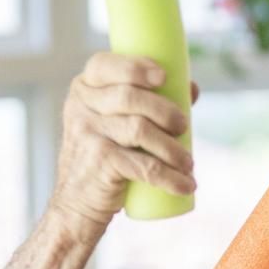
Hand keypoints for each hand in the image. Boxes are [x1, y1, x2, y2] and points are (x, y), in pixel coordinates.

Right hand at [45, 52, 193, 238]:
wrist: (77, 203)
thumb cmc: (104, 157)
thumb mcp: (113, 123)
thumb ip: (147, 102)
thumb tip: (191, 87)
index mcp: (82, 90)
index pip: (102, 65)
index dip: (134, 66)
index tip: (162, 77)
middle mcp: (79, 109)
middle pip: (128, 97)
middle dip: (164, 110)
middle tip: (183, 126)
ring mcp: (87, 135)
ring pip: (139, 130)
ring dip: (172, 148)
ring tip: (187, 162)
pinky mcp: (100, 163)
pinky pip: (143, 166)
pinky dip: (169, 177)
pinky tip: (185, 184)